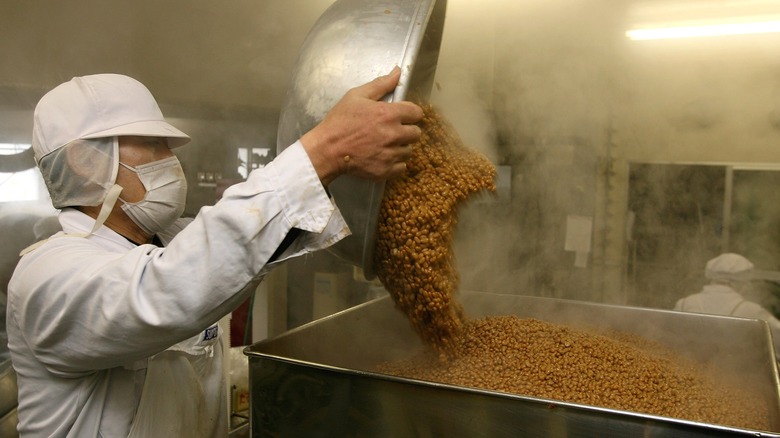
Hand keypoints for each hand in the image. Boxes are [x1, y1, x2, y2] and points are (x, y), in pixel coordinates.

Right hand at [300, 66, 423, 185]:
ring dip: (400, 148)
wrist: (327, 150)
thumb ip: (380, 84)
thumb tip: (397, 72)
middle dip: (406, 131)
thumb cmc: (339, 122)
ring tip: (385, 145)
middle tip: (392, 131)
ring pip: (409, 151)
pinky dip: (395, 164)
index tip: (402, 116)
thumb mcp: (356, 96)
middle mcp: (394, 134)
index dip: (410, 114)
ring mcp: (391, 154)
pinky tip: (383, 157)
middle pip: (416, 133)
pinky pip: (402, 167)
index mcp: (389, 113)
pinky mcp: (386, 170)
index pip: (416, 113)